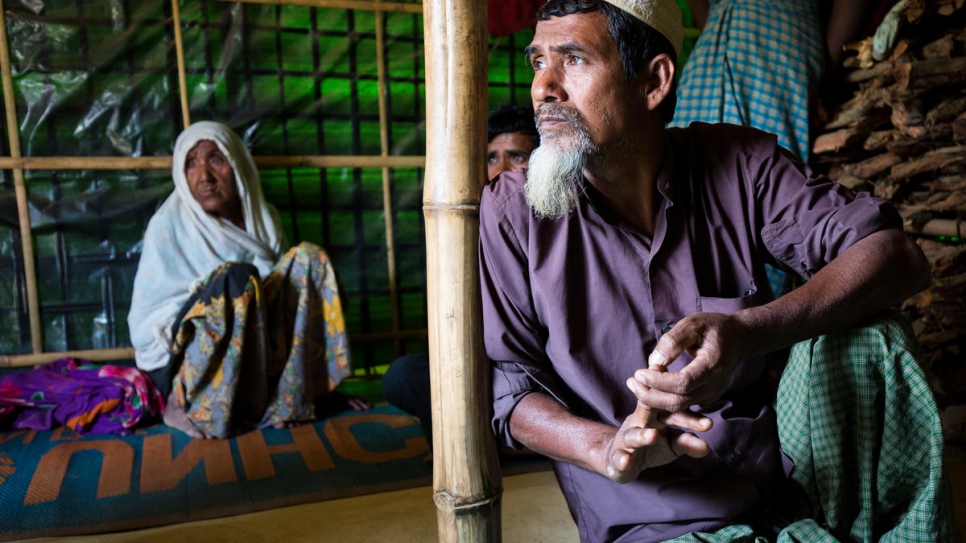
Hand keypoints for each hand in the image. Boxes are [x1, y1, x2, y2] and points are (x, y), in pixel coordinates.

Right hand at [603, 366, 712, 483]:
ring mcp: (627, 438)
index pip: (672, 408)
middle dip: (658, 403)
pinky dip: (621, 460)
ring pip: (633, 434)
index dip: (687, 408)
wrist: (620, 460)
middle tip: (676, 399)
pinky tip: (625, 462)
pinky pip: (618, 457)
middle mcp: (640, 422)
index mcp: (656, 415)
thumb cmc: (652, 447)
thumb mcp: (672, 444)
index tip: (705, 411)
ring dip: (642, 435)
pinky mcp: (617, 456)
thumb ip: (688, 442)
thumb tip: (707, 447)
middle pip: (649, 410)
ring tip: (652, 436)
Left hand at [632, 312, 749, 411]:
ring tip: (635, 384)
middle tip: (631, 382)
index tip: (639, 372)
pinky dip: (663, 398)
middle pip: (678, 402)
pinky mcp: (706, 398)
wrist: (738, 338)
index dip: (658, 382)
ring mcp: (712, 395)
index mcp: (712, 365)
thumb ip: (673, 341)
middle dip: (650, 396)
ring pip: (678, 407)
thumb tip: (655, 362)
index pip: (682, 384)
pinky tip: (649, 386)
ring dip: (654, 399)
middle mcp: (714, 385)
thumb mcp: (693, 324)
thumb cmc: (713, 328)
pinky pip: (682, 404)